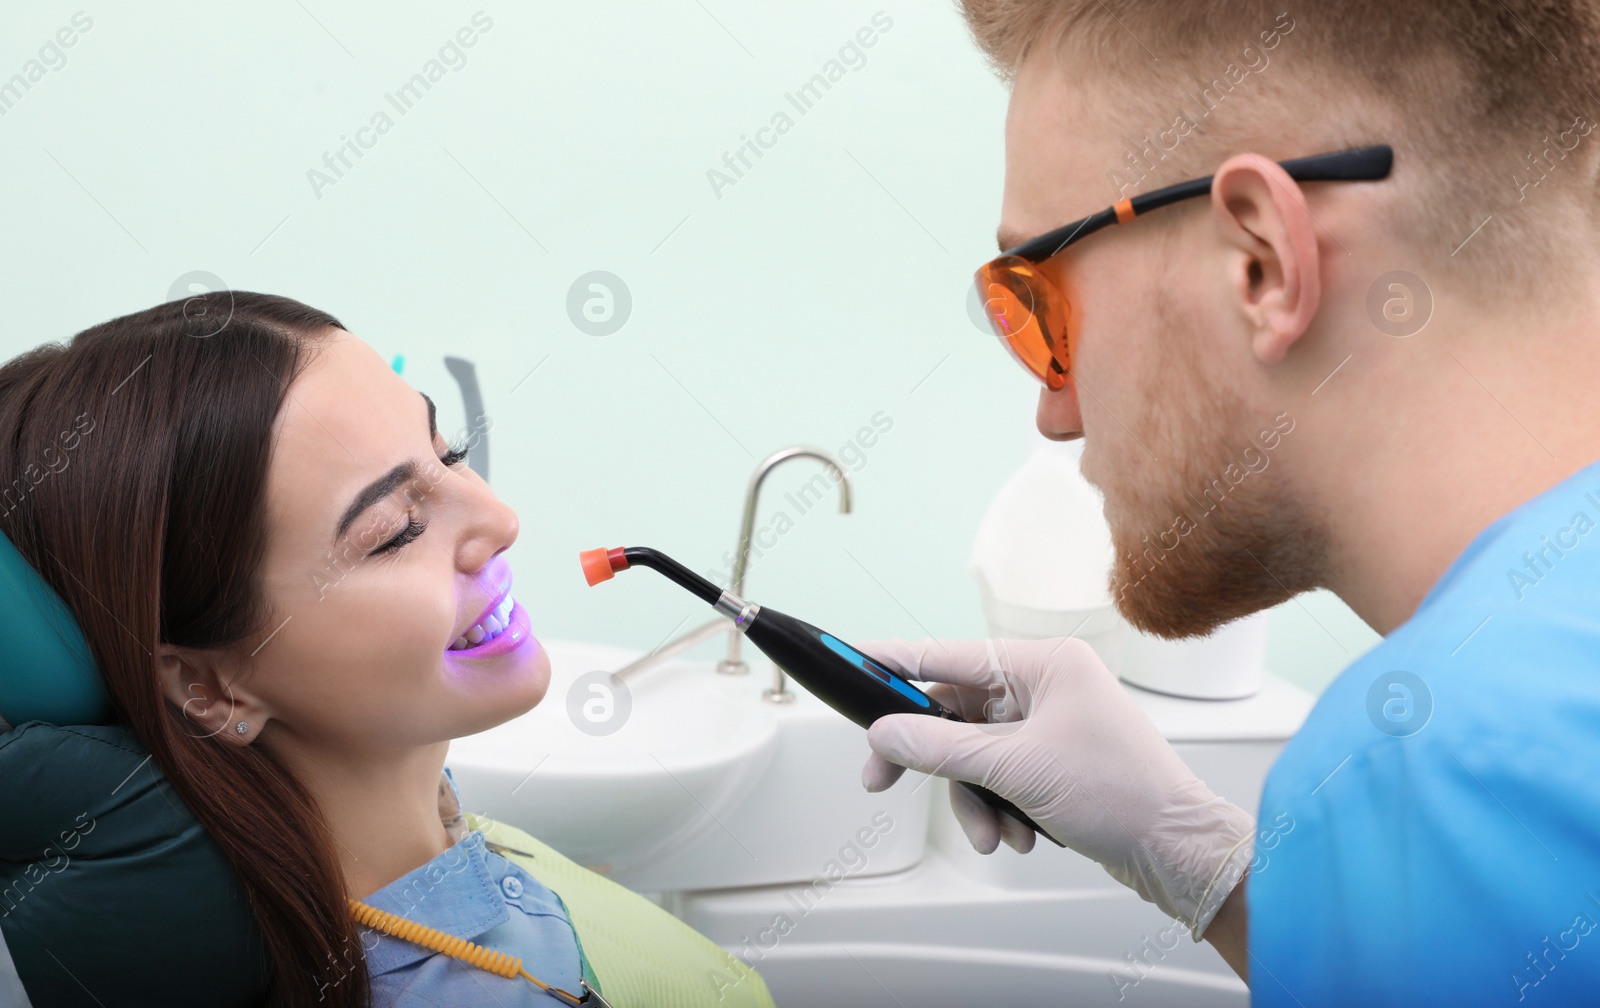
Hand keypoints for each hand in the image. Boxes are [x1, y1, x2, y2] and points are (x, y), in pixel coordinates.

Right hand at [859, 637, 1254, 937]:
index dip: (894, 661)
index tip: (850, 658)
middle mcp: (1046, 684)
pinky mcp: (1051, 758)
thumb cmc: (1122, 794)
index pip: (948, 655)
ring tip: (992, 832)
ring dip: (974, 798)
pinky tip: (1019, 836)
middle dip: (936, 762)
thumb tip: (887, 733)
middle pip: (955, 712)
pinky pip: (998, 775)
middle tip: (882, 780)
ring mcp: (1049, 722)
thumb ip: (941, 749)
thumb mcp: (1016, 769)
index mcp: (1044, 663)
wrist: (1175, 849)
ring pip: (974, 753)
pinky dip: (998, 808)